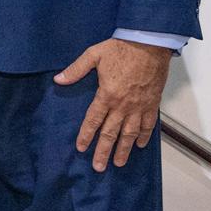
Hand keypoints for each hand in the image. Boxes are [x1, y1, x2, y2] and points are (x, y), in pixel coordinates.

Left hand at [55, 38, 172, 170]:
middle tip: (98, 167)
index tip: (81, 149)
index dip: (86, 135)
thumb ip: (75, 70)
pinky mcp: (153, 103)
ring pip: (131, 133)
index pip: (93, 120)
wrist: (149, 44)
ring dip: (124, 150)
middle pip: (112, 133)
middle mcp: (123, 105)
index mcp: (106, 95)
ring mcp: (139, 106)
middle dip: (104, 151)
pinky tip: (140, 145)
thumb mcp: (93, 55)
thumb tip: (58, 80)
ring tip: (119, 163)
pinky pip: (149, 124)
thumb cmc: (121, 48)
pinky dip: (145, 136)